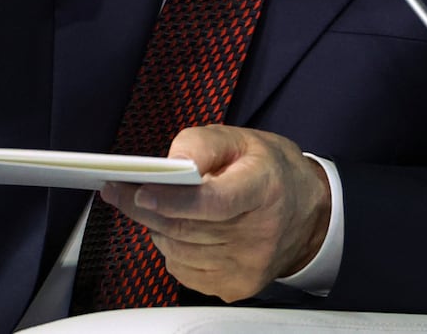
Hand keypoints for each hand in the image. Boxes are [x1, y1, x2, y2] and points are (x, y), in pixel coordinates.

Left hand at [99, 125, 331, 302]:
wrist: (309, 215)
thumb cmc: (271, 172)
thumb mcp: (243, 139)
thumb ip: (203, 143)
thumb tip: (171, 162)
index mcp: (264, 188)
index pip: (213, 201)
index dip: (173, 199)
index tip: (140, 191)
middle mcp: (259, 233)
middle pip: (187, 228)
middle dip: (145, 209)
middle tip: (118, 191)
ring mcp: (248, 266)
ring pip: (178, 251)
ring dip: (156, 227)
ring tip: (150, 206)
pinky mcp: (237, 286)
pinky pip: (184, 271)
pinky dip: (170, 249)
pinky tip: (177, 229)